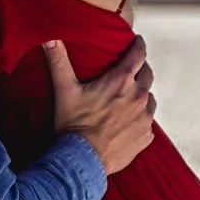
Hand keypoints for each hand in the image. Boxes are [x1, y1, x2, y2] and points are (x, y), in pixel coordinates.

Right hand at [45, 34, 155, 176]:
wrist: (83, 161)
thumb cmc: (74, 126)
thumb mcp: (65, 90)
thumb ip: (59, 61)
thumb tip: (50, 38)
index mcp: (121, 82)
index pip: (138, 54)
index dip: (138, 45)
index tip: (136, 41)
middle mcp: (138, 97)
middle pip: (147, 74)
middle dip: (140, 68)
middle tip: (130, 69)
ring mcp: (144, 118)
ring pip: (149, 97)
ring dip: (141, 94)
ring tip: (127, 97)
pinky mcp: (145, 136)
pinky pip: (148, 121)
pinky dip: (140, 117)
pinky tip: (127, 120)